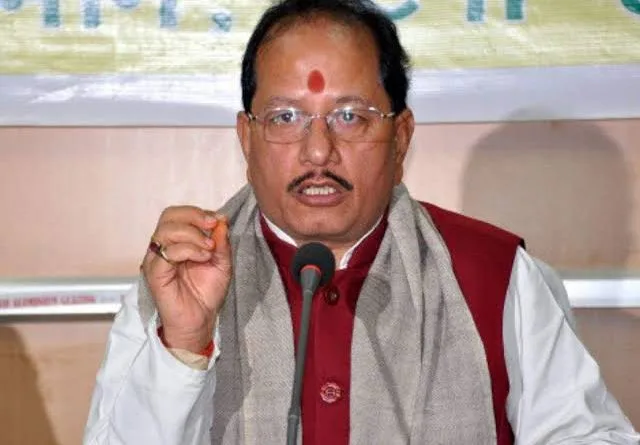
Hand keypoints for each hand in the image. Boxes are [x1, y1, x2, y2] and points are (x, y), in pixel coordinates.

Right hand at [141, 206, 231, 353]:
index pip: (179, 214)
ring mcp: (157, 259)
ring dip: (192, 233)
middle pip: (168, 216)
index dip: (199, 212)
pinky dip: (188, 249)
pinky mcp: (155, 273)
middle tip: (212, 225)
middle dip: (193, 215)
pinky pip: (167, 252)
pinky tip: (203, 258)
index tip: (218, 221)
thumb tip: (221, 220)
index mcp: (177, 241)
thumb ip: (221, 242)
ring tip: (209, 248)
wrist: (200, 320)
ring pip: (166, 230)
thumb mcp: (222, 263)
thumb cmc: (206, 293)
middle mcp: (164, 247)